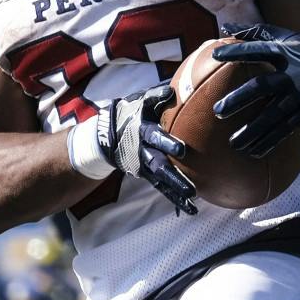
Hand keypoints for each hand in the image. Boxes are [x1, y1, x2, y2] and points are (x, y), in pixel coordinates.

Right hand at [93, 85, 195, 213]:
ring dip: (177, 190)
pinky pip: (162, 188)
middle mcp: (143, 151)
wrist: (106, 135)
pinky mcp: (146, 175)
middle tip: (190, 187)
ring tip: (193, 200)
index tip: (181, 149)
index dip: (167, 142)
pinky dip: (175, 199)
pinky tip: (191, 209)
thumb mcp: (139, 101)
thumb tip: (174, 90)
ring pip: (162, 180)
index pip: (155, 137)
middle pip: (159, 165)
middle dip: (174, 176)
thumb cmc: (130, 113)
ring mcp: (144, 165)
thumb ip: (156, 96)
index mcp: (142, 132)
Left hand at [211, 23, 299, 156]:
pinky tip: (253, 152)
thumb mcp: (285, 38)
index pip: (257, 49)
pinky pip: (285, 130)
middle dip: (239, 99)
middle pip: (262, 87)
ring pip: (272, 115)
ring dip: (252, 130)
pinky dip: (269, 141)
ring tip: (233, 143)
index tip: (215, 55)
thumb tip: (224, 27)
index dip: (237, 51)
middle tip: (218, 112)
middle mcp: (292, 74)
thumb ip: (255, 33)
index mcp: (284, 53)